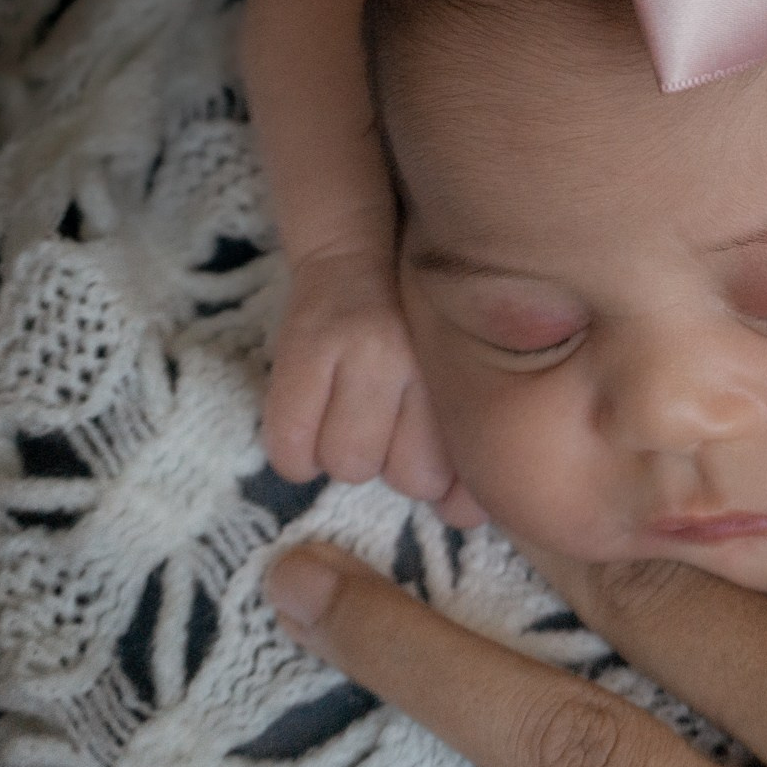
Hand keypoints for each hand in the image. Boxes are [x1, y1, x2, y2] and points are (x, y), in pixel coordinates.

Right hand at [263, 244, 484, 526]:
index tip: (435, 459)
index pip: (470, 480)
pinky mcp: (307, 347)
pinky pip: (292, 449)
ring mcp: (370, 351)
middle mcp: (431, 362)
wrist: (361, 250)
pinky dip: (295, 453)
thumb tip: (459, 516)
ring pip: (351, 465)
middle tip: (385, 425)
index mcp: (475, 377)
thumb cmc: (421, 333)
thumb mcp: (460, 382)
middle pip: (412, 480)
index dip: (448, 487)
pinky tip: (308, 426)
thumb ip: (469, 447)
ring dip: (344, 455)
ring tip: (347, 415)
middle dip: (397, 465)